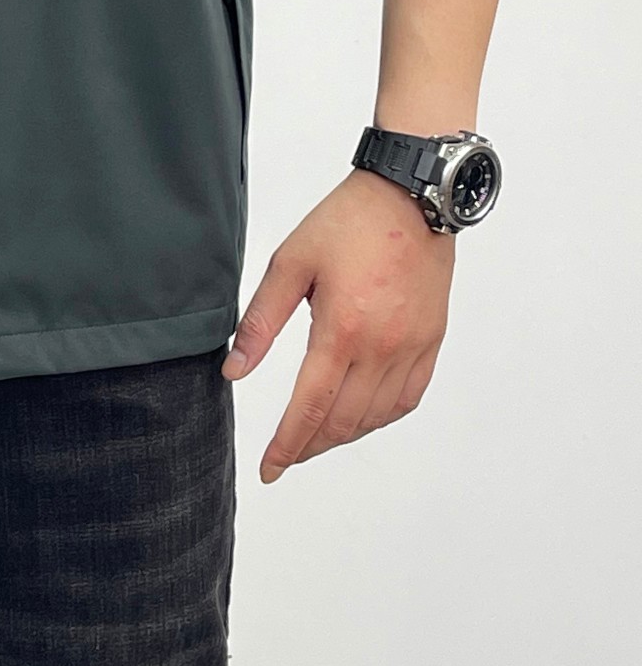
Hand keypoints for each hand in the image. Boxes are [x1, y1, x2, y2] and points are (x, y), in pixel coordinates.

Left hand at [222, 168, 452, 481]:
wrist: (410, 195)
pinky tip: (361, 417)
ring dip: (343, 436)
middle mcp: (383, 347)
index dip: (287, 446)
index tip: (270, 470)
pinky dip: (381, 417)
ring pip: (376, 416)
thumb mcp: (290, 264)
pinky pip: (407, 398)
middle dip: (310, 446)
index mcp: (342, 330)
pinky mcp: (432, 340)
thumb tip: (233, 370)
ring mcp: (413, 347)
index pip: (310, 408)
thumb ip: (259, 323)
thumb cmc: (347, 222)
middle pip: (343, 422)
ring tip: (315, 438)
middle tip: (286, 456)